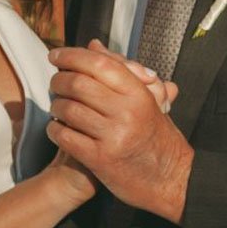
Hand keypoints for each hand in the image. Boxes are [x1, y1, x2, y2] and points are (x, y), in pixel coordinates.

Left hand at [46, 40, 193, 222]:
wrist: (172, 181)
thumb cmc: (157, 137)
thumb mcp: (148, 101)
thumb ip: (122, 72)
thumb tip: (93, 45)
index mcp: (140, 94)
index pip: (100, 64)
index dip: (72, 55)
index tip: (55, 56)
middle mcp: (127, 112)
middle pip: (78, 84)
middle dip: (59, 80)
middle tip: (54, 81)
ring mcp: (113, 136)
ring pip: (68, 109)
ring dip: (55, 105)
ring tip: (57, 106)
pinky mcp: (100, 159)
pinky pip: (65, 136)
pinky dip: (55, 129)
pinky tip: (57, 128)